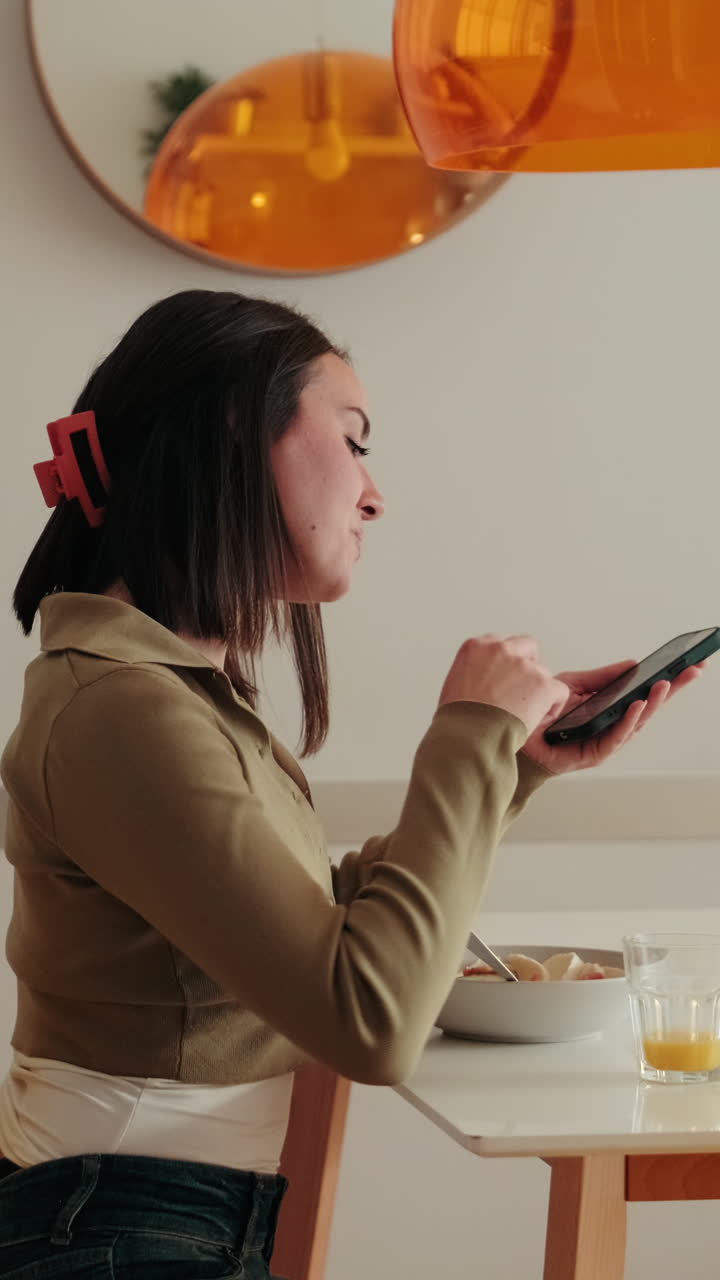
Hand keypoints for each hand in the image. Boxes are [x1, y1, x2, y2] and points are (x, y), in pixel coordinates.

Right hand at [438, 634, 568, 736]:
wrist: (469, 736)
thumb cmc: (458, 719)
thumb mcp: (454, 684)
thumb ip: (474, 673)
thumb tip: (486, 681)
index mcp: (476, 647)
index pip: (499, 644)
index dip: (505, 664)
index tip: (504, 680)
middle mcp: (500, 649)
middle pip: (526, 647)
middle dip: (527, 667)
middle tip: (521, 691)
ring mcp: (523, 665)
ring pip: (542, 672)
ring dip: (537, 690)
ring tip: (524, 713)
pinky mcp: (543, 683)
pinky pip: (559, 691)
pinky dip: (553, 705)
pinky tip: (539, 718)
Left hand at [521, 659, 705, 774]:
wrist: (512, 732)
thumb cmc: (542, 713)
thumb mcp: (573, 685)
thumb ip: (603, 677)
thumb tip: (632, 665)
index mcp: (611, 709)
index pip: (645, 693)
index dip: (668, 680)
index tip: (690, 664)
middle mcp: (613, 726)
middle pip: (649, 707)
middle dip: (673, 689)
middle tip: (692, 671)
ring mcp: (605, 741)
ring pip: (637, 723)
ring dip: (652, 704)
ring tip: (664, 685)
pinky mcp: (593, 754)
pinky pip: (615, 737)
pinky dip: (628, 721)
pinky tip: (636, 706)